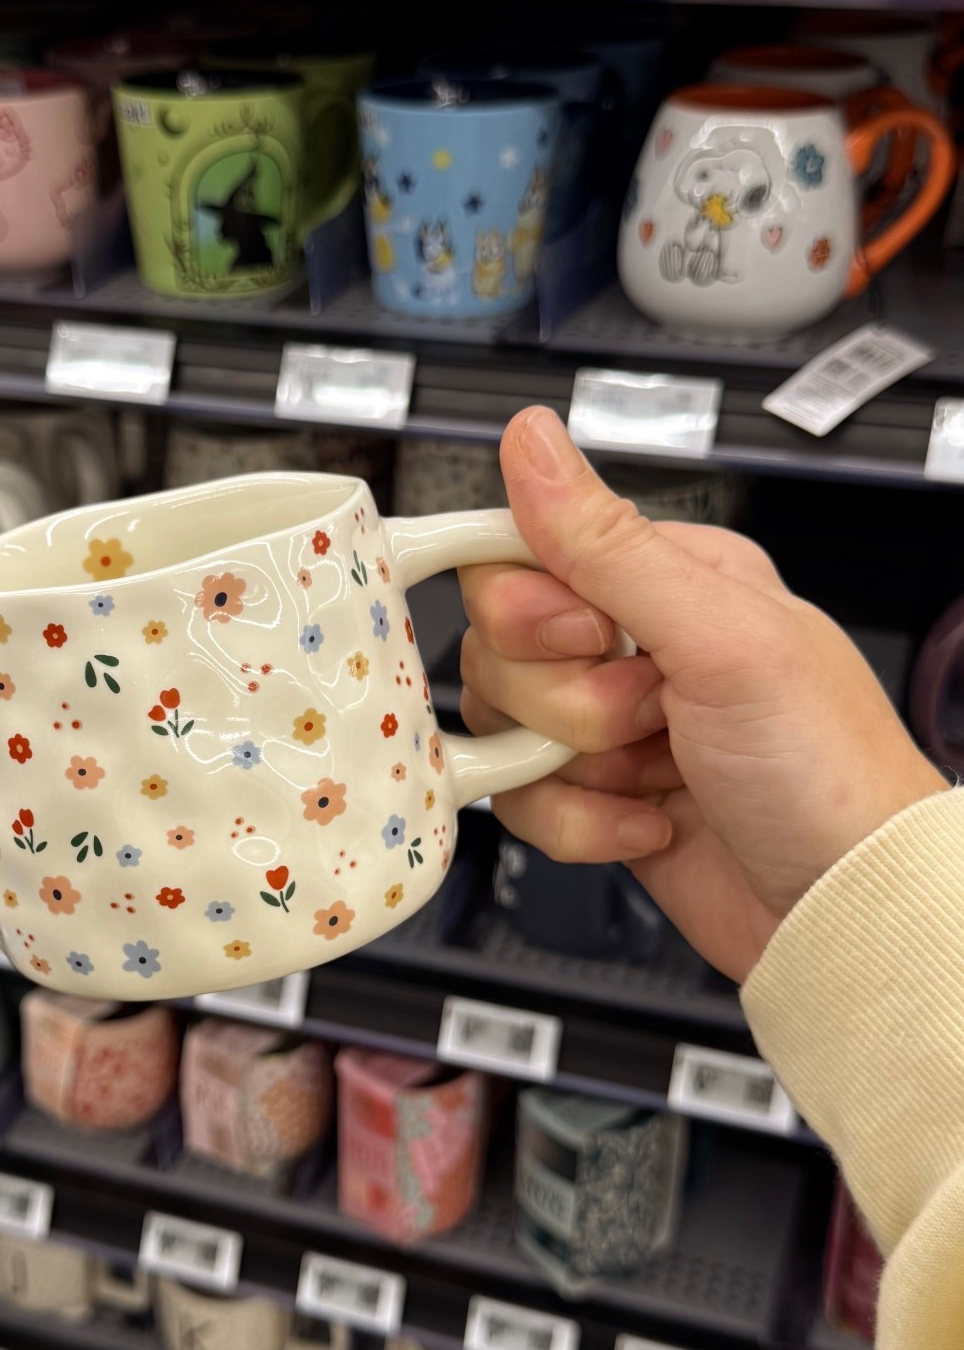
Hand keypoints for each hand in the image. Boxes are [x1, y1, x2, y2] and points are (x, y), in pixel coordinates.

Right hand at [458, 407, 945, 981]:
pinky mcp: (596, 799)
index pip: (526, 554)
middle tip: (646, 715)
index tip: (580, 637)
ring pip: (505, 729)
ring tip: (656, 772)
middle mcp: (635, 645)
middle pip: (503, 649)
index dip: (529, 606)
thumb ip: (609, 543)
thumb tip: (532, 440)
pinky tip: (648, 821)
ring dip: (575, 766)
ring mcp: (612, 727)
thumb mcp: (721, 635)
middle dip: (566, 700)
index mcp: (670, 577)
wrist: (846, 909)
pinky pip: (523, 804)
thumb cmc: (826, 769)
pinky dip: (579, 823)